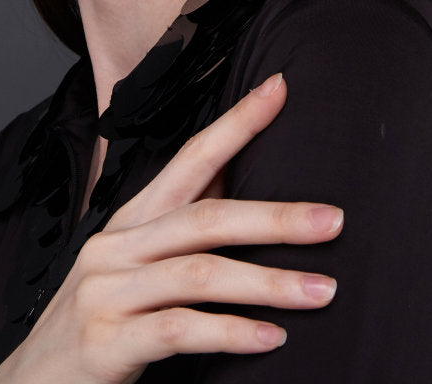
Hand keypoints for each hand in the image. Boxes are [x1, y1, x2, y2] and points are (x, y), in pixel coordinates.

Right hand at [0, 73, 342, 383]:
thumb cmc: (98, 322)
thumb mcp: (135, 268)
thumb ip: (181, 232)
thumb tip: (245, 187)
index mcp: (129, 221)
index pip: (189, 160)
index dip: (235, 124)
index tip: (279, 89)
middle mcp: (116, 246)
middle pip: (205, 217)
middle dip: (274, 216)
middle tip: (333, 220)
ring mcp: (106, 291)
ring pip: (199, 273)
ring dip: (267, 281)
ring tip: (322, 290)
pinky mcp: (104, 342)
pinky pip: (177, 329)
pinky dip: (229, 331)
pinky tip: (270, 337)